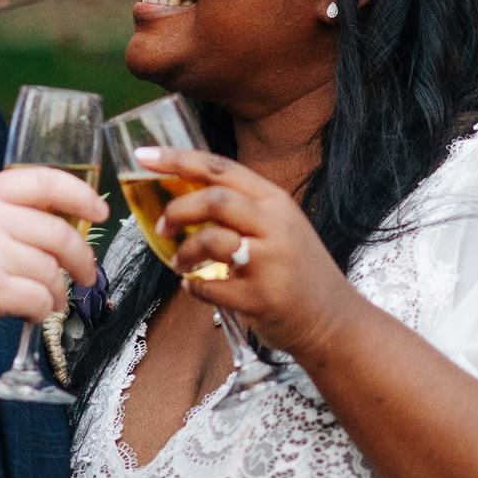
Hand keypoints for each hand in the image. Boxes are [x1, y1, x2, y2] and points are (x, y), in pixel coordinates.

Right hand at [0, 166, 105, 336]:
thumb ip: (2, 210)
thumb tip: (57, 220)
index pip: (43, 181)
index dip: (80, 194)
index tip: (98, 211)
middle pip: (57, 232)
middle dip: (81, 258)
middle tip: (86, 273)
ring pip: (50, 269)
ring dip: (58, 291)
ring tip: (51, 300)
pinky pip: (38, 298)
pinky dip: (43, 310)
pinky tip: (34, 312)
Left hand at [137, 146, 364, 364]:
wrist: (333, 320)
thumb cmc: (297, 271)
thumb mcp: (279, 227)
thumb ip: (242, 209)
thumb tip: (184, 196)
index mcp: (275, 201)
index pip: (220, 168)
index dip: (178, 159)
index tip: (143, 157)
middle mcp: (275, 225)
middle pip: (214, 199)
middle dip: (178, 210)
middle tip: (163, 225)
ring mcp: (269, 262)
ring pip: (210, 241)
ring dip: (184, 253)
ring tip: (180, 264)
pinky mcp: (260, 298)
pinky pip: (210, 287)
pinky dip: (194, 287)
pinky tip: (196, 287)